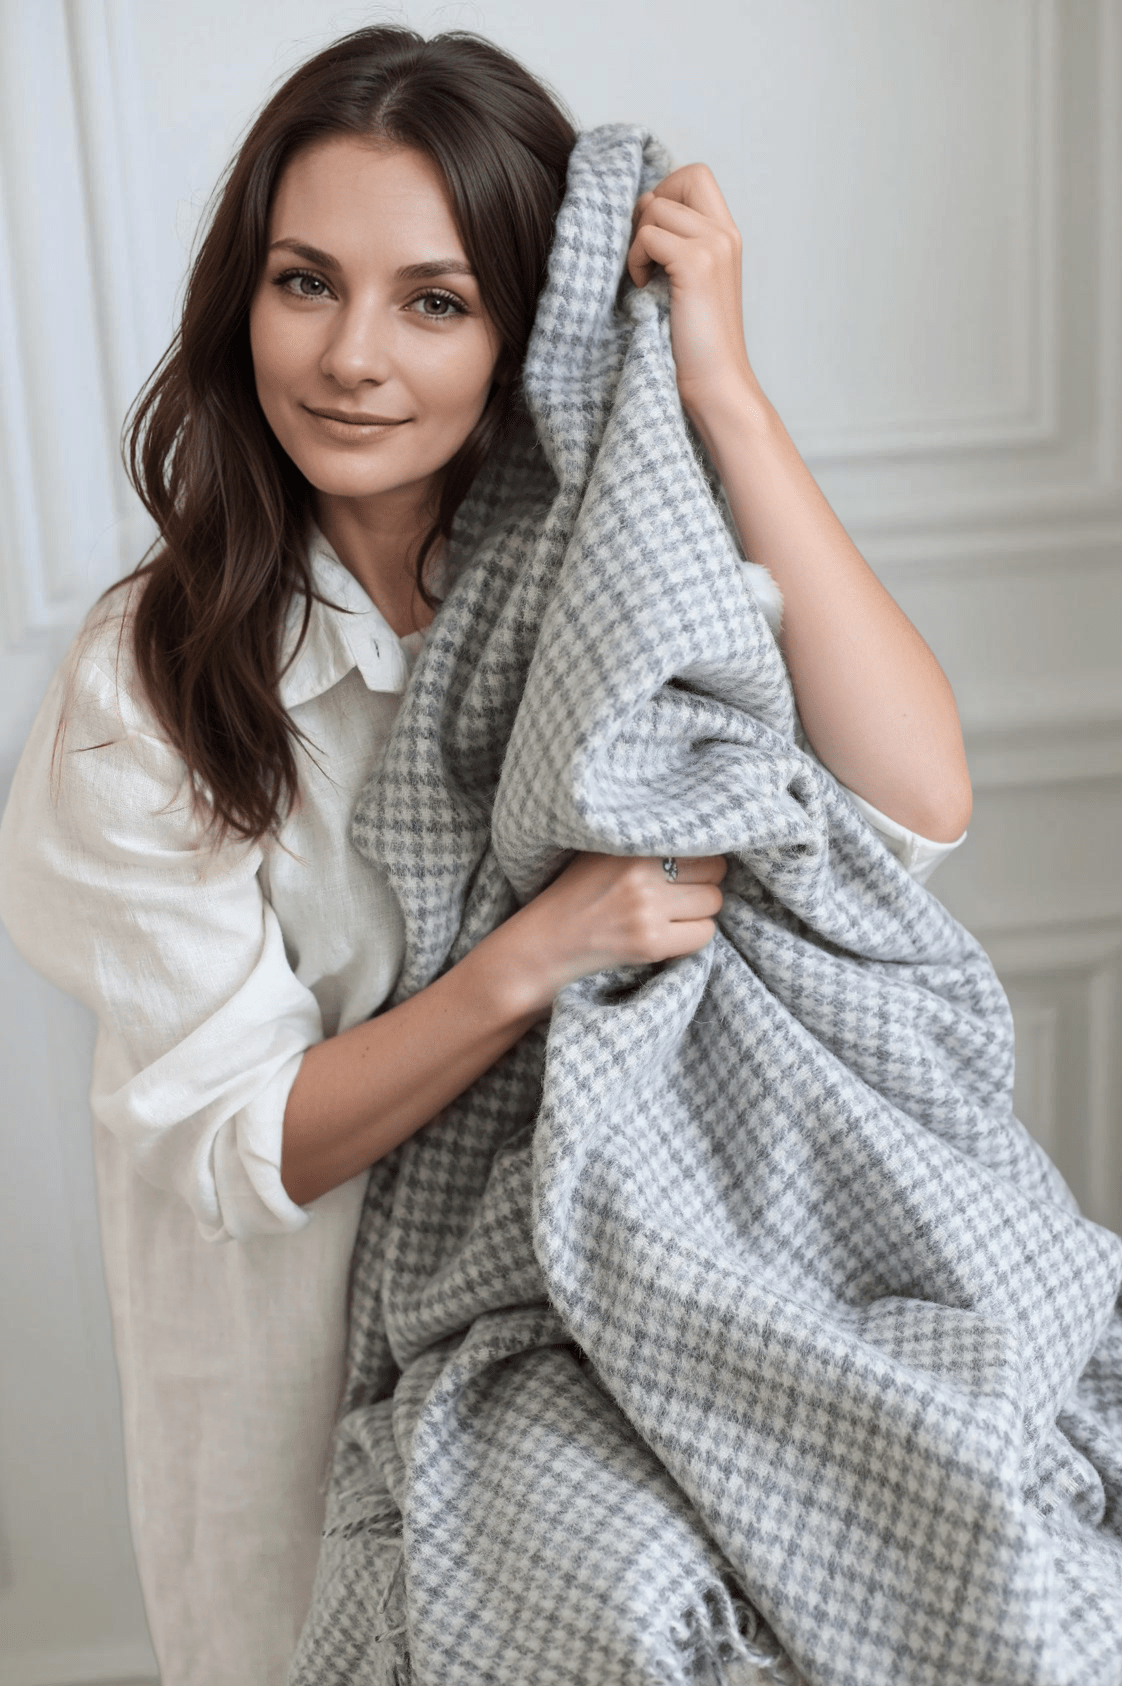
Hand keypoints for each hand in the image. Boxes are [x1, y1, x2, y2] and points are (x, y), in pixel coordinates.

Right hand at [493, 851, 727, 1016]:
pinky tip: (665, 938)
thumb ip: (641, 845)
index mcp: (629, 844)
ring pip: (712, 903)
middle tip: (678, 898)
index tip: (686, 872)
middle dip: (702, 885)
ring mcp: (646, 908)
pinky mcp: (650, 942)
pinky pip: (703, 935)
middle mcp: (639, 871)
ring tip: (669, 918)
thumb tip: (698, 844)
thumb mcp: (598, 856)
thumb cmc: (568, 901)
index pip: (700, 843)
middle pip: (714, 872)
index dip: (699, 860)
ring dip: (698, 914)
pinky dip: (691, 939)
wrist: (538, 949)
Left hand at [627, 163, 758, 424]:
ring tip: (644, 280)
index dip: (665, 194)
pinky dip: (635, 260)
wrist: (716, 385)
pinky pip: (648, 235)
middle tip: (644, 255)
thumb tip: (639, 210)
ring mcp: (714, 245)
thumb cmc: (695, 345)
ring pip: (655, 206)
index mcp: (727, 236)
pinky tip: (643, 289)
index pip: (695, 176)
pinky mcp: (697, 264)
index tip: (653, 240)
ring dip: (637, 241)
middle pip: (680, 178)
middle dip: (650, 209)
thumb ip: (675, 245)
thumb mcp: (688, 284)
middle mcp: (726, 233)